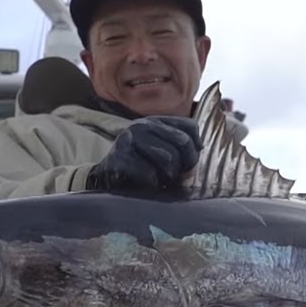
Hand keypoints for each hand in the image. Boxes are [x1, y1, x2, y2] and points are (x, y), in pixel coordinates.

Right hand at [86, 116, 202, 191]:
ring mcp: (129, 139)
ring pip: (168, 158)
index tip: (188, 164)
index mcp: (156, 121)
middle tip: (176, 176)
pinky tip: (148, 185)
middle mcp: (143, 125)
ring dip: (168, 176)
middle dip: (185, 165)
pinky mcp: (119, 157)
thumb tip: (199, 150)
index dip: (195, 149)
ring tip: (161, 180)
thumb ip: (180, 147)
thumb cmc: (140, 165)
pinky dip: (152, 184)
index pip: (190, 127)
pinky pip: (149, 173)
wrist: (106, 177)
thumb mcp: (161, 150)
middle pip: (182, 142)